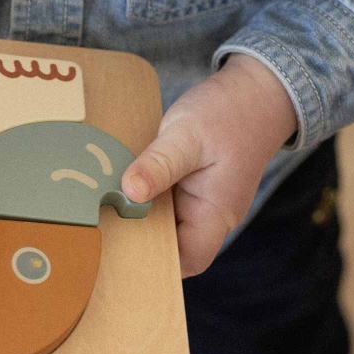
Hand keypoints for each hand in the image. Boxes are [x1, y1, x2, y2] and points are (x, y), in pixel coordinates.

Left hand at [121, 54, 297, 277]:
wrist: (255, 91)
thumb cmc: (228, 113)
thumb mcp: (187, 136)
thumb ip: (159, 165)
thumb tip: (129, 193)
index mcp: (216, 213)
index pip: (189, 259)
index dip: (157, 263)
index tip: (119, 252)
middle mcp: (209, 215)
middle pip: (171, 245)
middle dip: (138, 239)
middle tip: (98, 228)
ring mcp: (200, 201)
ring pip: (164, 222)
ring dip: (138, 215)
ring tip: (100, 208)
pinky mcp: (190, 185)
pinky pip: (163, 200)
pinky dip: (143, 196)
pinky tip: (116, 187)